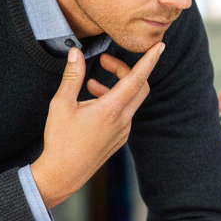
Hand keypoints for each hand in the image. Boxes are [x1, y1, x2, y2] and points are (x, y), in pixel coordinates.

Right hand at [32, 43, 162, 208]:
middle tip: (105, 62)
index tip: (160, 46)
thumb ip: (72, 76)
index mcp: (111, 110)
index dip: (150, 60)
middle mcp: (123, 121)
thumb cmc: (60, 141)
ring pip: (130, 101)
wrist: (62, 175)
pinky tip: (92, 103)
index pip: (138, 78)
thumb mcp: (62, 104)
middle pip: (139, 87)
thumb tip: (75, 53)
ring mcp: (123, 132)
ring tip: (90, 84)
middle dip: (125, 70)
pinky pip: (124, 114)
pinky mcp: (119, 140)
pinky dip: (114, 102)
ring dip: (116, 87)